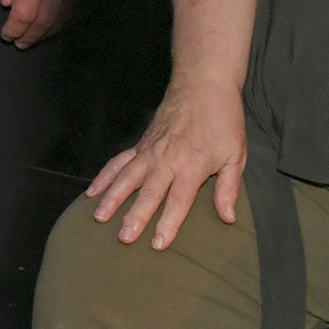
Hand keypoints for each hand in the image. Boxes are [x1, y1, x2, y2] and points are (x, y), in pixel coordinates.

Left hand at [0, 0, 99, 45]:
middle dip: (30, 36)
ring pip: (63, 16)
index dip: (15, 29)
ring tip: (33, 37)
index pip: (26, 11)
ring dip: (47, 31)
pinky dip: (62, 19)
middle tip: (18, 43)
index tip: (7, 34)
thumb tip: (8, 0)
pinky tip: (54, 22)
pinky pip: (74, 5)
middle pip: (45, 20)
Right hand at [85, 76, 246, 249]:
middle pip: (148, 193)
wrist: (202, 84)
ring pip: (126, 177)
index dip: (168, 223)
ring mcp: (149, 151)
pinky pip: (119, 162)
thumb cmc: (223, 120)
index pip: (178, 201)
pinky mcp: (141, 144)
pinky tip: (93, 192)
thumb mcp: (236, 155)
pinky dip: (105, 177)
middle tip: (123, 237)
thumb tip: (227, 217)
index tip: (157, 244)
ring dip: (112, 197)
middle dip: (135, 216)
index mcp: (192, 166)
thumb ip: (229, 188)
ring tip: (99, 217)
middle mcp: (166, 160)